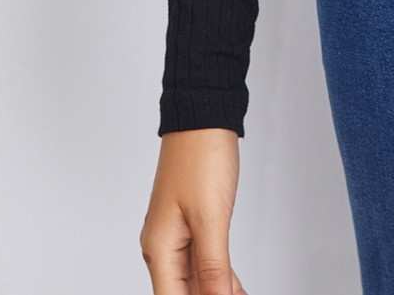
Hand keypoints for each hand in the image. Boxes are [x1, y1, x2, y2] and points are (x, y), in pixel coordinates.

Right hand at [140, 129, 246, 293]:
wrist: (203, 115)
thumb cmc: (201, 156)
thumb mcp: (211, 217)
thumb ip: (213, 266)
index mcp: (159, 249)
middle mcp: (162, 246)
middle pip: (183, 292)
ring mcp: (176, 235)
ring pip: (194, 280)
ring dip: (216, 290)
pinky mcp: (190, 223)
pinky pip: (202, 261)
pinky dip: (218, 275)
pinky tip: (234, 286)